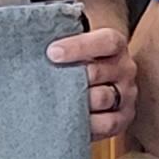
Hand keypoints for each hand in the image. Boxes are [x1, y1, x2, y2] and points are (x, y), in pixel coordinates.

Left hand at [49, 20, 134, 140]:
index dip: (78, 47)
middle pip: (98, 72)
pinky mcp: (123, 118)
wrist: (96, 85)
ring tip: (56, 102)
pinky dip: (88, 123)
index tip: (52, 52)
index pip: (105, 42)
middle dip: (71, 77)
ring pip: (102, 98)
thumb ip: (61, 39)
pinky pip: (108, 123)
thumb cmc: (78, 63)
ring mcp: (126, 95)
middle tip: (48, 82)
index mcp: (115, 45)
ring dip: (77, 101)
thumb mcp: (74, 45)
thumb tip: (33, 35)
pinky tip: (70, 120)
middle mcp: (125, 69)